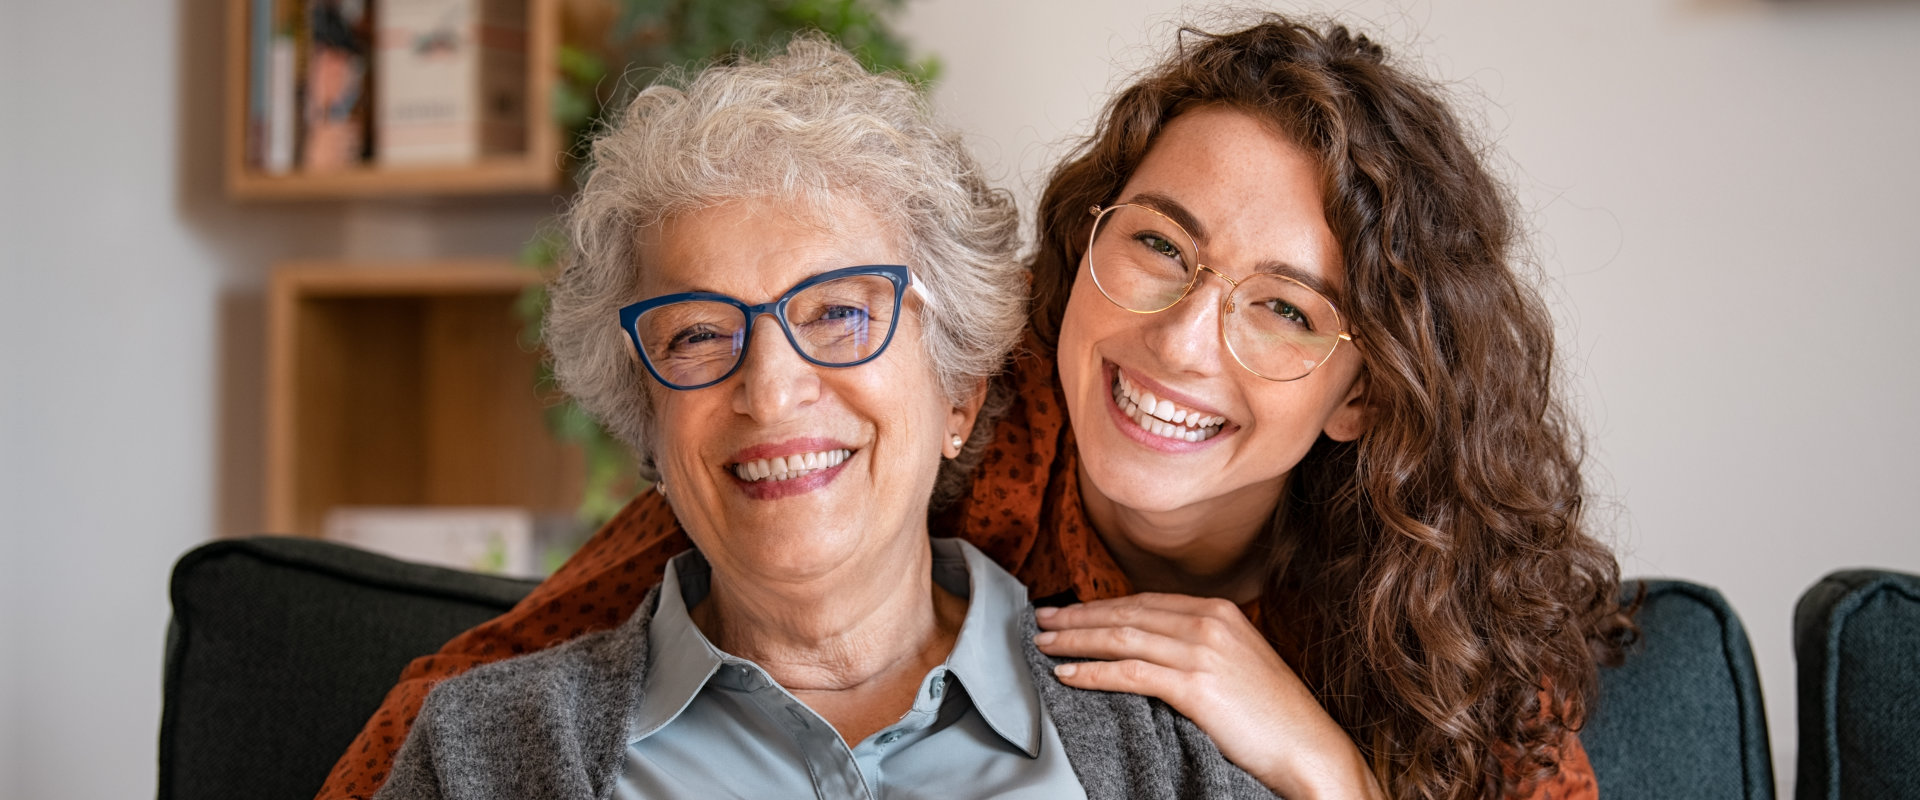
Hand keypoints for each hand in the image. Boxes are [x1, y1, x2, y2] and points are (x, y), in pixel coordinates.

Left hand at [1033, 593, 1385, 799]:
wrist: (1307, 747)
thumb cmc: (1272, 715)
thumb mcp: (1236, 661)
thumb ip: (1198, 645)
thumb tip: (1150, 646)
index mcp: (1219, 610)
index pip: (1143, 601)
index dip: (1101, 605)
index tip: (1069, 610)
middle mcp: (1209, 621)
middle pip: (1126, 612)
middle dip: (1078, 616)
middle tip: (1041, 619)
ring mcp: (1202, 651)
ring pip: (1121, 637)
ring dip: (1075, 641)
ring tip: (1044, 644)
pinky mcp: (1195, 685)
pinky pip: (1129, 672)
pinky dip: (1092, 672)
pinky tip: (1068, 676)